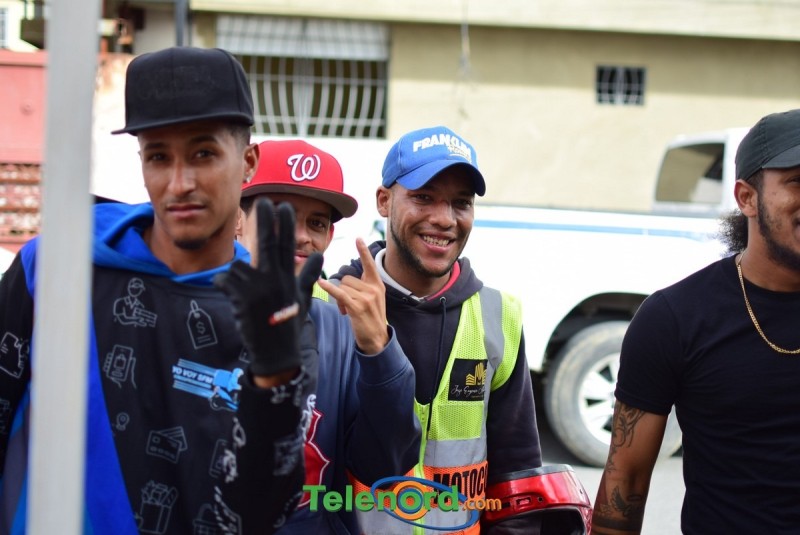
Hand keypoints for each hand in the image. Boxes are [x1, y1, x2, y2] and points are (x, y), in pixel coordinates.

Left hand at [215, 199, 322, 376]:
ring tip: (244, 293)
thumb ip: (307, 275)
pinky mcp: (240, 300)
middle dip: (265, 221)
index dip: (284, 224)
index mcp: (288, 278)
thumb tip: (320, 255)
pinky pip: (223, 280)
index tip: (283, 205)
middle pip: (267, 243)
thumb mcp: (302, 299)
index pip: (287, 245)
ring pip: (238, 265)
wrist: (276, 353)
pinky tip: (230, 295)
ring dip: (236, 275)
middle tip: (263, 201)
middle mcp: (274, 280)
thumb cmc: (289, 325)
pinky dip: (223, 284)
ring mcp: (257, 289)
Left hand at [317, 238, 387, 354]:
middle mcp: (373, 289)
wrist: (377, 340)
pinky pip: (340, 293)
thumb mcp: (373, 299)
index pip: (370, 264)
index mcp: (378, 285)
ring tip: (347, 312)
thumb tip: (344, 281)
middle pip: (347, 278)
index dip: (363, 251)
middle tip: (347, 306)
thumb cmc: (371, 318)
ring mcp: (366, 298)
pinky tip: (321, 283)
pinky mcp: (357, 307)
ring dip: (340, 299)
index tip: (358, 238)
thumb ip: (364, 287)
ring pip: (343, 287)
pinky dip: (329, 289)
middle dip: (343, 290)